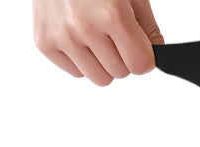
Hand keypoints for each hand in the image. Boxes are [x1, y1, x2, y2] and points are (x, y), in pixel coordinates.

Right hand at [33, 0, 164, 85]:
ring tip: (94, 33)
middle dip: (122, 56)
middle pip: (121, 73)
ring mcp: (61, 36)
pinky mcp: (44, 42)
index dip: (143, 55)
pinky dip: (81, 59)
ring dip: (102, 62)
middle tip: (110, 31)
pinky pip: (77, 72)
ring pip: (100, 79)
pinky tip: (77, 34)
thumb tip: (155, 55)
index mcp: (111, 14)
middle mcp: (84, 27)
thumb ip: (148, 27)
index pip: (141, 65)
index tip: (137, 42)